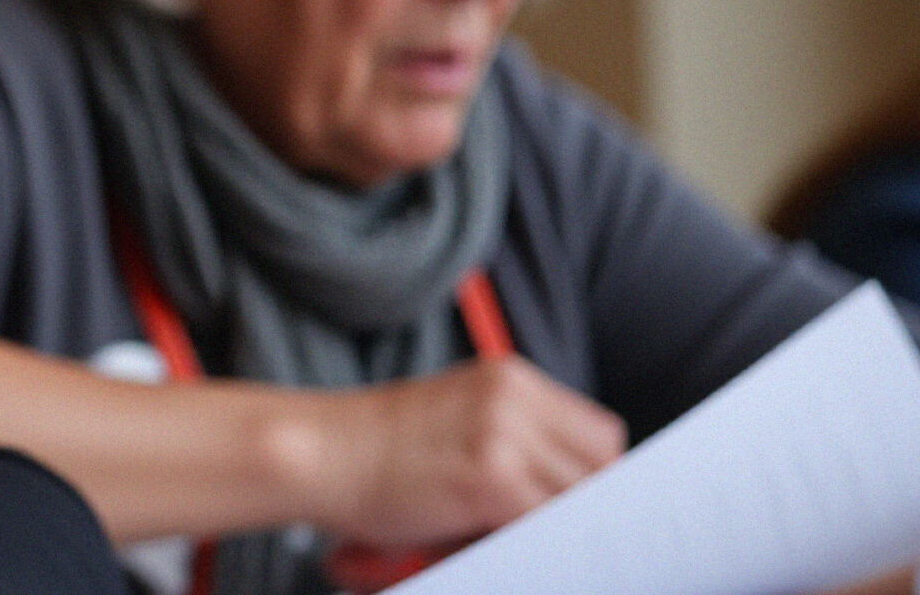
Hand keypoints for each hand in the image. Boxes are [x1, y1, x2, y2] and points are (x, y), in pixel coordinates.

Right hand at [302, 357, 625, 547]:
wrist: (318, 452)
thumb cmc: (372, 448)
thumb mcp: (454, 415)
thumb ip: (511, 435)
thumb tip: (566, 495)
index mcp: (510, 378)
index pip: (598, 434)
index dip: (588, 476)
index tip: (564, 503)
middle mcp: (516, 399)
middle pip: (601, 465)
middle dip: (576, 502)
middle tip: (533, 524)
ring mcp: (506, 437)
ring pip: (579, 498)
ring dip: (550, 524)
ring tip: (495, 532)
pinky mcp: (492, 480)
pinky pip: (546, 523)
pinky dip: (530, 541)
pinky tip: (487, 541)